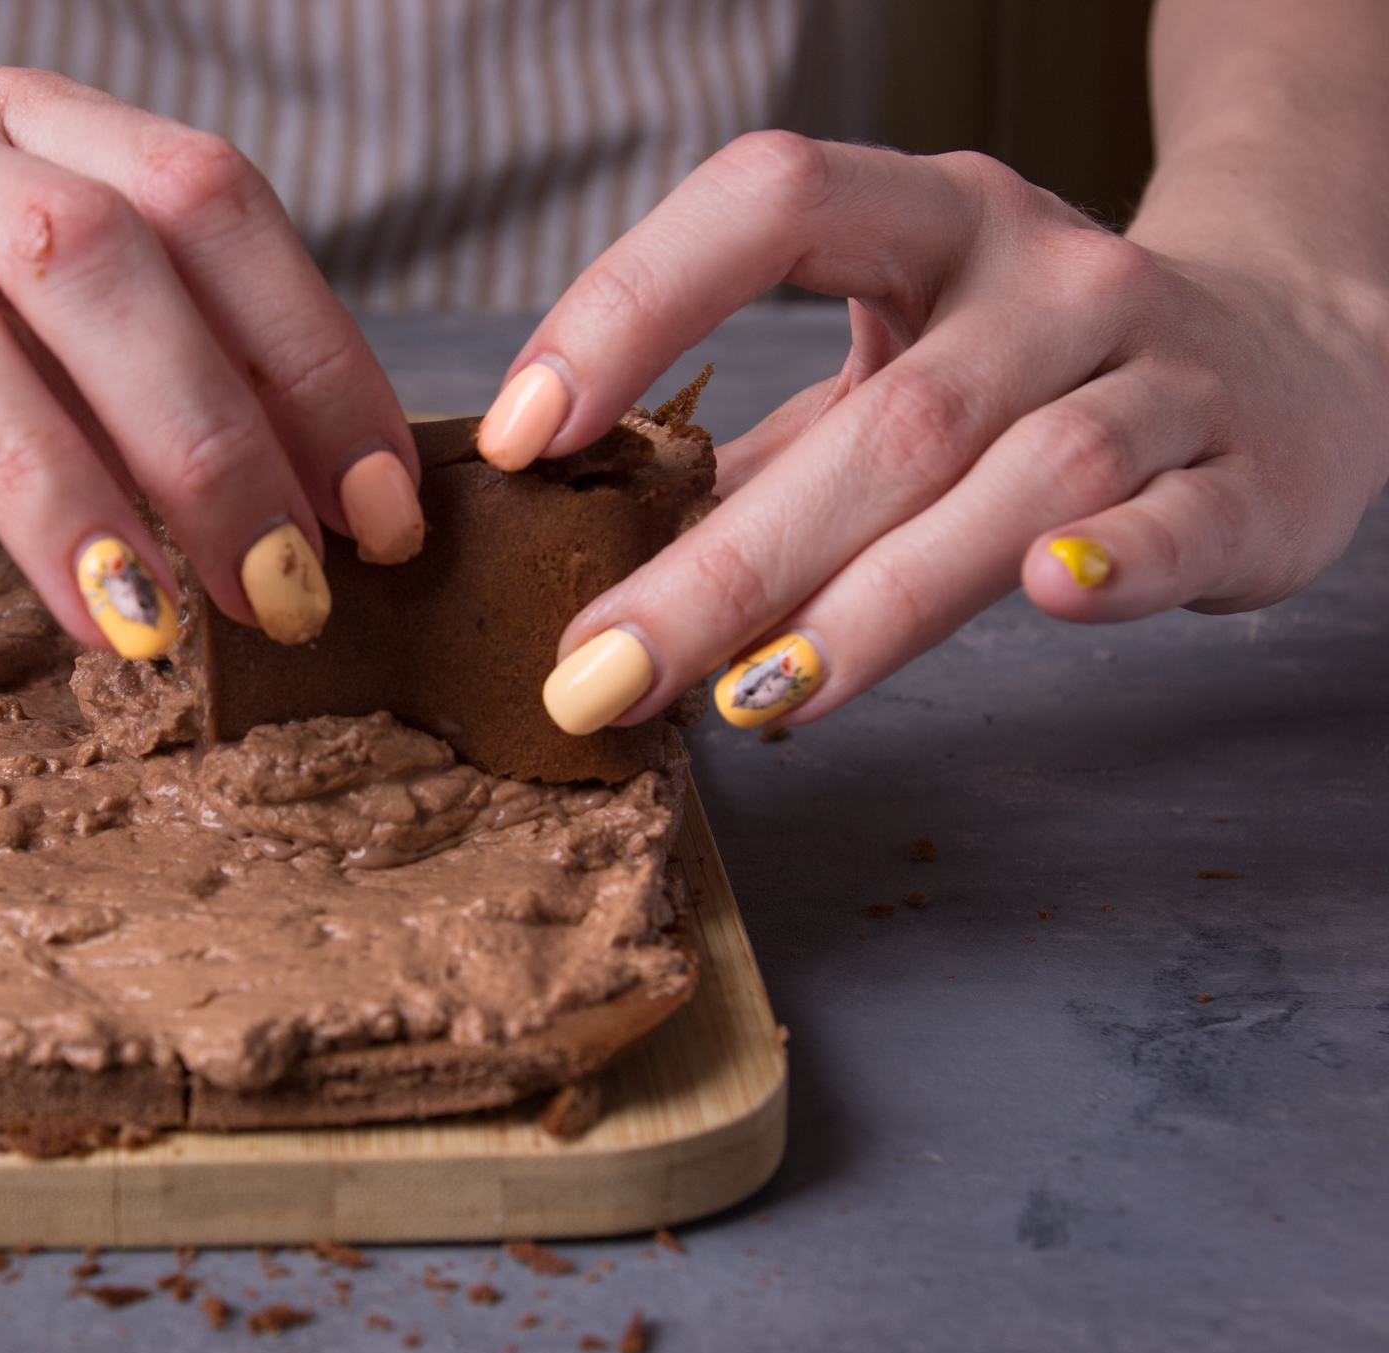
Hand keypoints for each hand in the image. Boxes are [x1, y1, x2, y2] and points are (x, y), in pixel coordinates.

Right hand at [0, 1, 423, 652]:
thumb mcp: (8, 262)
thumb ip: (138, 354)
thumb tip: (306, 510)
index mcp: (32, 126)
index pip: (210, 206)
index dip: (315, 359)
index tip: (383, 518)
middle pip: (92, 257)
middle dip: (208, 439)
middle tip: (278, 599)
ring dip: (45, 483)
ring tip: (126, 631)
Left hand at [483, 125, 1388, 734]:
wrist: (1286, 359)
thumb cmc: (1035, 371)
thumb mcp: (898, 361)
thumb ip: (770, 450)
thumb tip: (598, 563)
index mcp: (929, 218)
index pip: (769, 203)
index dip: (634, 303)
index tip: (518, 434)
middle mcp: (1044, 271)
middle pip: (881, 418)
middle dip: (722, 562)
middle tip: (596, 671)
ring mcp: (1156, 365)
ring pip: (1014, 481)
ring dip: (871, 604)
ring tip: (746, 698)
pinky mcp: (1244, 471)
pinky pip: (1173, 521)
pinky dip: (1110, 565)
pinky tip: (1040, 602)